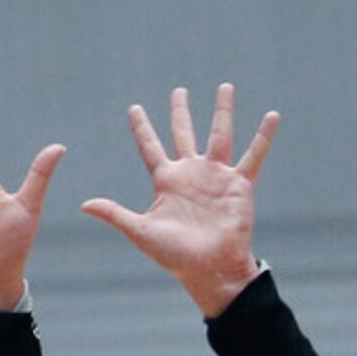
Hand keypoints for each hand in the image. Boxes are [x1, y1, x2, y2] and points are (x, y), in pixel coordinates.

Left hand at [84, 83, 277, 317]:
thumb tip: (84, 204)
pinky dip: (263, 137)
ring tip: (225, 87)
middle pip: (184, 133)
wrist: (210, 269)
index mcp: (166, 181)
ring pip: (219, 135)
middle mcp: (191, 173)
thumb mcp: (141, 231)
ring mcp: (216, 176)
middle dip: (180, 112)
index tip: (134, 107)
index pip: (150, 147)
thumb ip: (115, 213)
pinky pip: (253, 155)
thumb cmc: (175, 256)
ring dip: (222, 111)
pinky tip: (272, 116)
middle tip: (178, 90)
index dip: (141, 127)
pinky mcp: (239, 184)